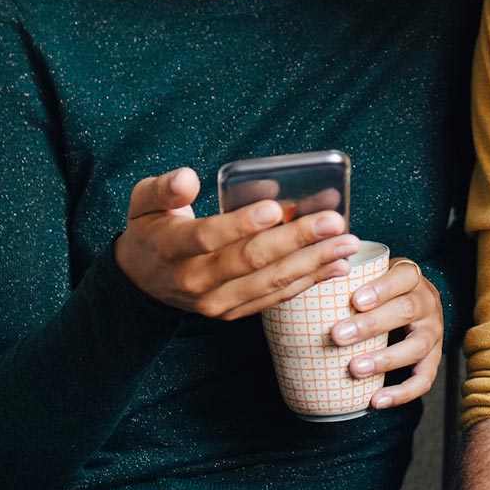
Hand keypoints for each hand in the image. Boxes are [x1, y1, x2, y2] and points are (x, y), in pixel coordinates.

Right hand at [113, 167, 362, 319]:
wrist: (143, 281)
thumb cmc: (152, 229)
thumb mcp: (143, 202)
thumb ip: (164, 188)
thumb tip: (187, 177)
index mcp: (172, 248)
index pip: (209, 237)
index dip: (241, 224)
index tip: (275, 208)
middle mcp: (195, 281)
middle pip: (249, 262)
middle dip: (296, 241)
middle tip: (334, 222)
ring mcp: (216, 302)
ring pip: (269, 283)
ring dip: (312, 263)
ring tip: (347, 244)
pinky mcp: (234, 312)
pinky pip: (274, 298)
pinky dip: (308, 282)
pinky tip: (336, 266)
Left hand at [332, 257, 443, 408]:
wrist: (417, 301)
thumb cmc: (385, 288)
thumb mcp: (375, 273)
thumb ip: (351, 277)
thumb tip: (308, 284)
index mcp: (412, 278)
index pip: (404, 277)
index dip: (381, 289)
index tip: (355, 300)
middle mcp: (427, 303)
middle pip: (406, 311)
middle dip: (371, 325)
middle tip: (338, 335)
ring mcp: (433, 332)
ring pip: (416, 346)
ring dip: (385, 359)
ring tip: (355, 368)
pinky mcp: (434, 358)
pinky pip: (424, 379)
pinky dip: (401, 393)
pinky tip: (377, 400)